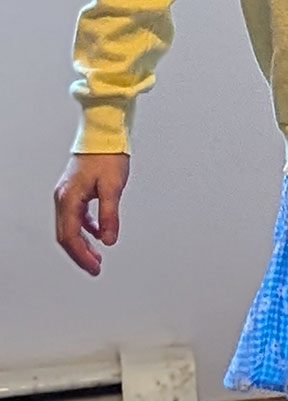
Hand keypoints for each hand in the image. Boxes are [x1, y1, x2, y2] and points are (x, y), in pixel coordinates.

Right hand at [54, 152, 129, 275]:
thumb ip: (109, 215)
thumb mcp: (112, 187)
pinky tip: (98, 232)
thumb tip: (108, 240)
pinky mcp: (76, 189)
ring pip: (70, 226)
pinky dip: (86, 228)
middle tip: (95, 267)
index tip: (95, 267)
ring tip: (97, 255)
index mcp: (68, 199)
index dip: (82, 255)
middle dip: (81, 253)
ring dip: (83, 242)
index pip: (70, 236)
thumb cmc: (107, 155)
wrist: (104, 132)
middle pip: (66, 235)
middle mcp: (63, 197)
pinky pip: (77, 215)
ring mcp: (68, 193)